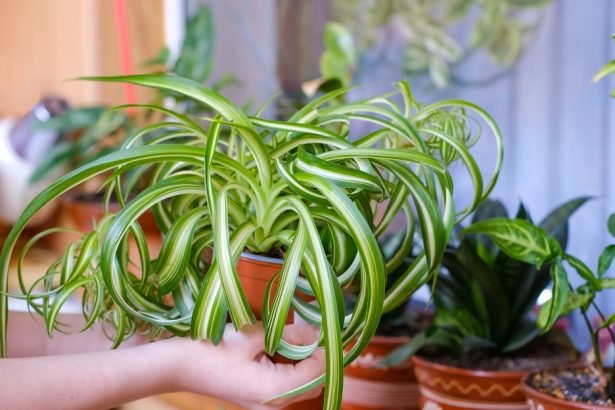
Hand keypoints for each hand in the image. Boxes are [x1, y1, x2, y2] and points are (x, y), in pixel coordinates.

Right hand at [169, 323, 324, 408]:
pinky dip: (291, 364)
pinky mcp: (260, 397)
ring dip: (304, 358)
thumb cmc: (213, 349)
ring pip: (302, 382)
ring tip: (297, 332)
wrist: (179, 365)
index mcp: (276, 391)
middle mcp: (276, 405)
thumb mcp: (254, 335)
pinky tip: (283, 344)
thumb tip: (316, 330)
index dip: (326, 347)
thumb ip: (289, 334)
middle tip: (312, 325)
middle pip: (314, 380)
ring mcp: (267, 404)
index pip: (319, 370)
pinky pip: (287, 383)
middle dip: (317, 353)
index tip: (326, 324)